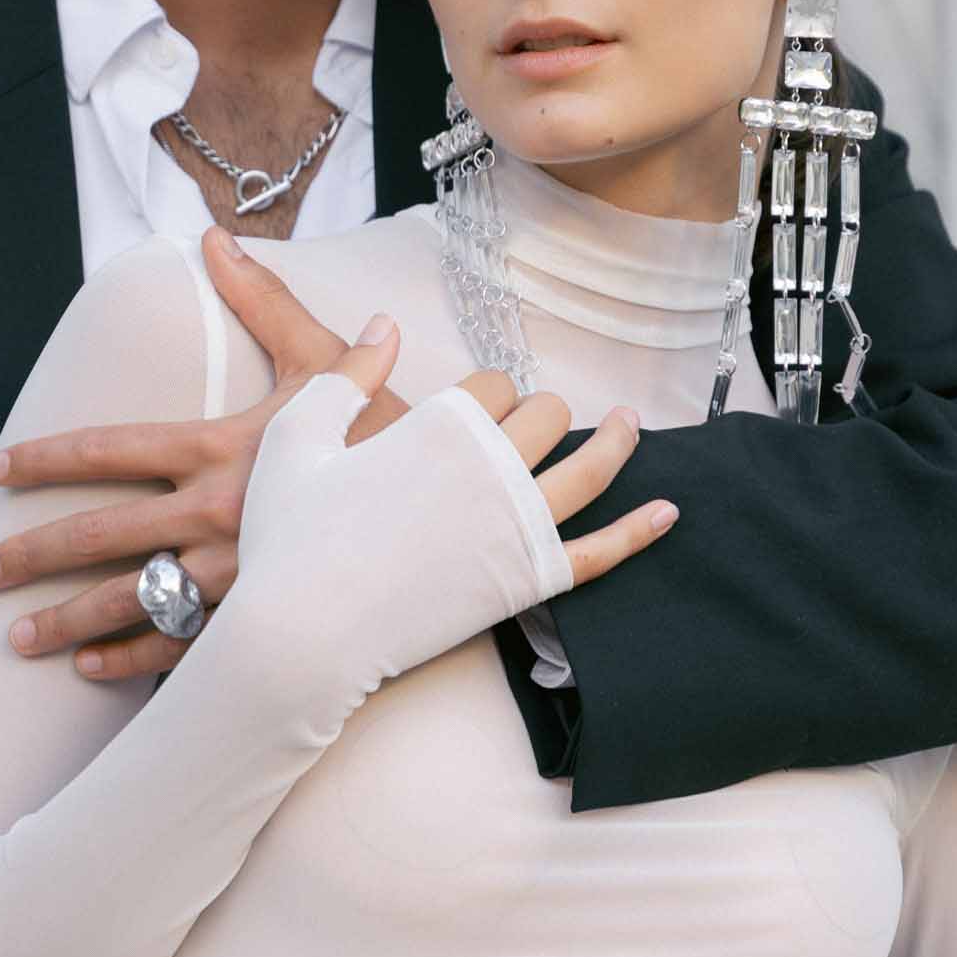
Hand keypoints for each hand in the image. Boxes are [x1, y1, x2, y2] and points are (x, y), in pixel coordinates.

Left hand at [0, 228, 405, 680]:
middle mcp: (213, 515)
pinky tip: (92, 667)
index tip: (0, 471)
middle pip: (101, 536)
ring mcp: (234, 575)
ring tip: (16, 639)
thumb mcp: (325, 362)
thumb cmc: (387, 437)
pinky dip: (132, 659)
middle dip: (36, 554)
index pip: (110, 449)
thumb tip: (218, 240)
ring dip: (67, 621)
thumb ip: (263, 301)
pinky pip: (183, 647)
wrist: (453, 512)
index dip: (48, 458)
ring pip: (131, 602)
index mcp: (220, 449)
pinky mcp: (261, 618)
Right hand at [305, 321, 675, 592]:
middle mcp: (495, 466)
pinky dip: (638, 532)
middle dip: (538, 412)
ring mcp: (519, 527)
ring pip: (589, 468)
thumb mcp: (298, 435)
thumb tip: (385, 321)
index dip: (483, 394)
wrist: (302, 635)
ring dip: (616, 441)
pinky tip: (667, 513)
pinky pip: (600, 553)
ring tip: (629, 423)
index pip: (495, 383)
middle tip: (525, 423)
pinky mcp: (529, 582)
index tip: (468, 410)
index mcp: (444, 423)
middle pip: (546, 415)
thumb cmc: (289, 534)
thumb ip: (349, 372)